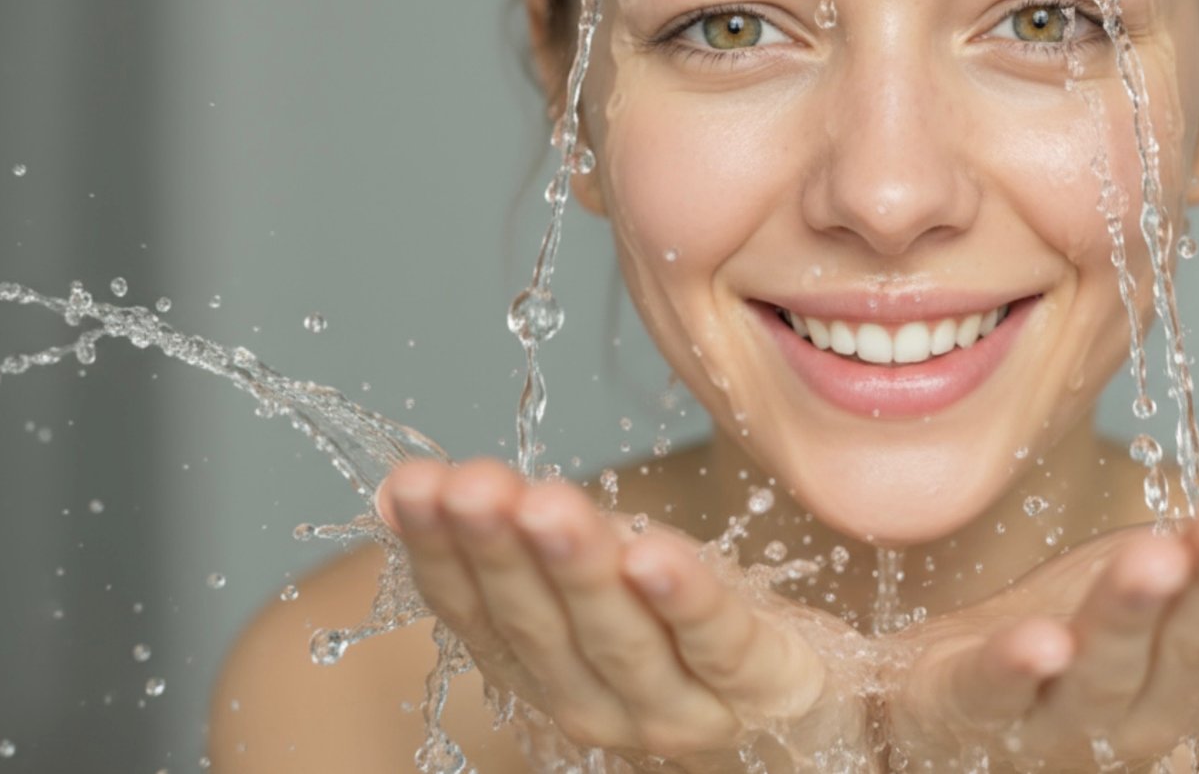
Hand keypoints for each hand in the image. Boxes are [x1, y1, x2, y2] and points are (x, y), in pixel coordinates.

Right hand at [376, 458, 867, 772]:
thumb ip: (515, 542)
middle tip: (469, 486)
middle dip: (500, 551)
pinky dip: (683, 599)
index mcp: (547, 673)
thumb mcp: (590, 585)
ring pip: (619, 636)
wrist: (796, 714)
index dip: (439, 552)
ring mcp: (681, 706)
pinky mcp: (760, 684)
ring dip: (577, 568)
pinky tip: (652, 553)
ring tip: (545, 505)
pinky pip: (717, 641)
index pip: (478, 614)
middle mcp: (600, 703)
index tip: (409, 485)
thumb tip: (402, 485)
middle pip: (542, 626)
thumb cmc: (679, 631)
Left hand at [883, 491, 1198, 769]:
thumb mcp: (1168, 578)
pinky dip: (1016, 668)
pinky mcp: (976, 709)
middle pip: (1192, 647)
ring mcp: (1060, 718)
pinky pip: (997, 693)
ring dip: (1129, 614)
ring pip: (1105, 670)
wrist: (956, 692)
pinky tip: (1036, 642)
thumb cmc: (1081, 630)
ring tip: (1153, 559)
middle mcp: (1146, 710)